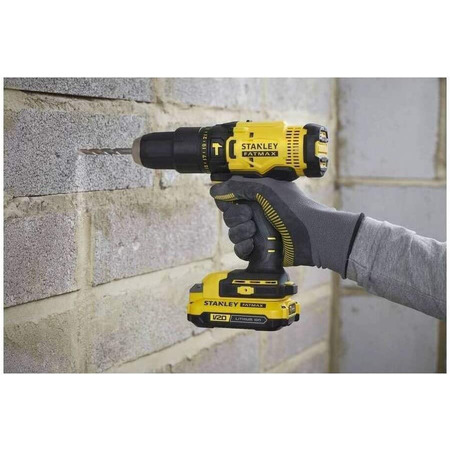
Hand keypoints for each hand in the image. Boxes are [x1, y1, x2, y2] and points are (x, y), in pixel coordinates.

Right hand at [210, 176, 363, 277]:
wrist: (311, 235)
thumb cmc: (293, 208)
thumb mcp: (266, 189)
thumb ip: (238, 186)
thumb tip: (214, 189)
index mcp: (259, 195)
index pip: (232, 196)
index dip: (227, 199)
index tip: (230, 200)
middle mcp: (257, 212)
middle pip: (229, 215)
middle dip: (235, 216)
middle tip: (249, 215)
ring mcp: (258, 231)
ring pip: (233, 233)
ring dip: (239, 231)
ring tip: (253, 231)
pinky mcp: (259, 249)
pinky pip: (239, 249)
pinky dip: (243, 247)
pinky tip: (252, 244)